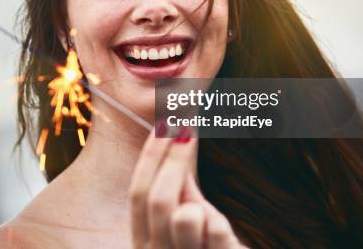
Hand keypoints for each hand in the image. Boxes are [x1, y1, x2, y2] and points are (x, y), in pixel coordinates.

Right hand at [128, 128, 246, 248]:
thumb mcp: (187, 224)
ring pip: (186, 216)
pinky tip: (225, 236)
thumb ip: (180, 192)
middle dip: (175, 159)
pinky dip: (222, 225)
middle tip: (189, 130)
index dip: (150, 157)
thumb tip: (179, 138)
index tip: (165, 125)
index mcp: (143, 242)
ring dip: (200, 205)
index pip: (137, 192)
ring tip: (208, 215)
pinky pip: (217, 231)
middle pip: (158, 199)